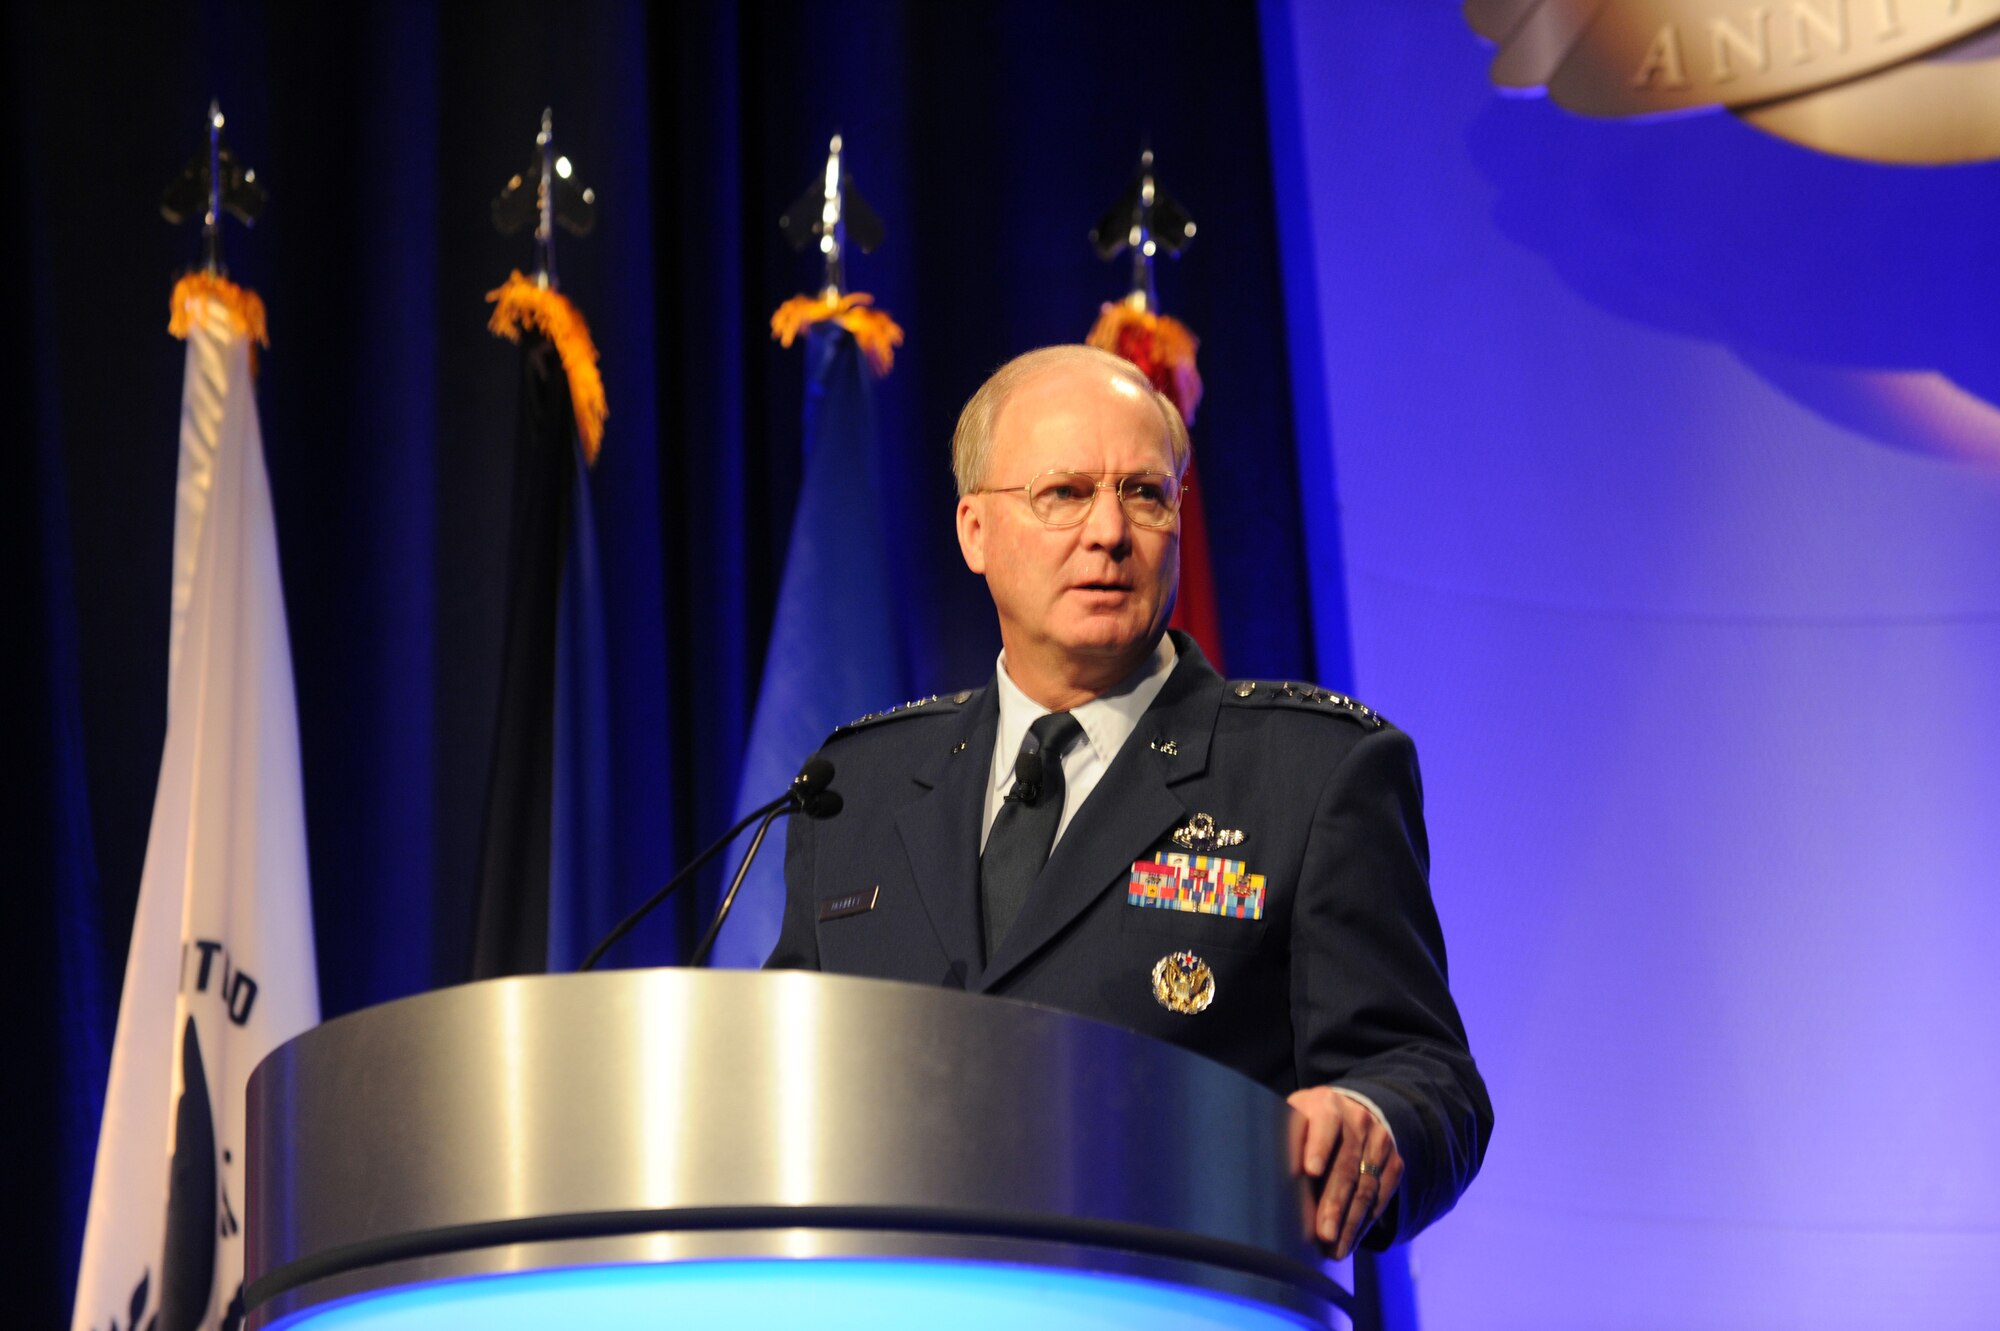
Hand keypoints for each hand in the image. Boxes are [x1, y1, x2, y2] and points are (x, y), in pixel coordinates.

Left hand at [1287, 1086, 1402, 1259]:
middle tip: (1323, 1234)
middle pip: (1346, 1165)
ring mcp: (1380, 1142)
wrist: (1353, 1111)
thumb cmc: (1308, 1123)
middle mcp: (1358, 1120)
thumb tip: (1264, 1178)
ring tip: (1335, 1249)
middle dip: (1334, 1203)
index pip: (1325, 1124)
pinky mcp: (1394, 1163)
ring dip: (1350, 1222)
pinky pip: (1381, 1197)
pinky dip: (1366, 1222)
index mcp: (1327, 1105)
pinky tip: (1351, 1240)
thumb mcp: (1294, 1118)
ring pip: (1366, 1187)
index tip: (1309, 1171)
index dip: (1318, 1147)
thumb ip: (1285, 1139)